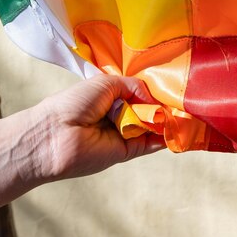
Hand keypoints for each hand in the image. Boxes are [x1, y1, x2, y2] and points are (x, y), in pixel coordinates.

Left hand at [18, 75, 165, 182]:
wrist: (55, 135)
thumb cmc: (74, 104)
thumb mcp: (106, 84)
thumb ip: (134, 86)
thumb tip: (154, 99)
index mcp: (111, 98)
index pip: (140, 94)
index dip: (154, 93)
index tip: (171, 89)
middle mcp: (119, 116)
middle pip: (149, 111)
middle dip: (162, 106)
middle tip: (179, 101)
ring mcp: (124, 134)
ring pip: (152, 127)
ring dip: (166, 121)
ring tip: (181, 112)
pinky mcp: (127, 152)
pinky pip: (150, 144)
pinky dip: (163, 138)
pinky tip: (175, 128)